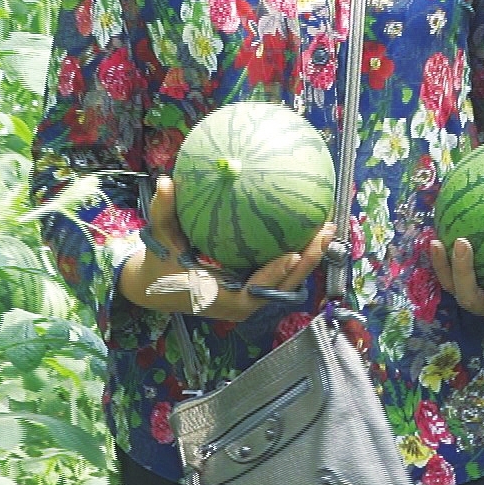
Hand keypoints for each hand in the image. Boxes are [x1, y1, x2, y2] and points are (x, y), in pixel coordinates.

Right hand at [118, 175, 333, 323]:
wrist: (157, 288)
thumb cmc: (160, 263)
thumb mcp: (160, 239)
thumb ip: (163, 212)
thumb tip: (165, 182)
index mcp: (218, 296)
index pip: (253, 292)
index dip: (274, 275)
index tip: (292, 254)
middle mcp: (240, 303)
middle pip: (281, 287)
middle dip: (306, 262)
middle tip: (323, 233)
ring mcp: (249, 298)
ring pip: (285, 282)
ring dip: (308, 258)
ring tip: (326, 228)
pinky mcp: (254, 290)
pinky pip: (279, 274)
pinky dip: (296, 255)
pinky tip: (309, 227)